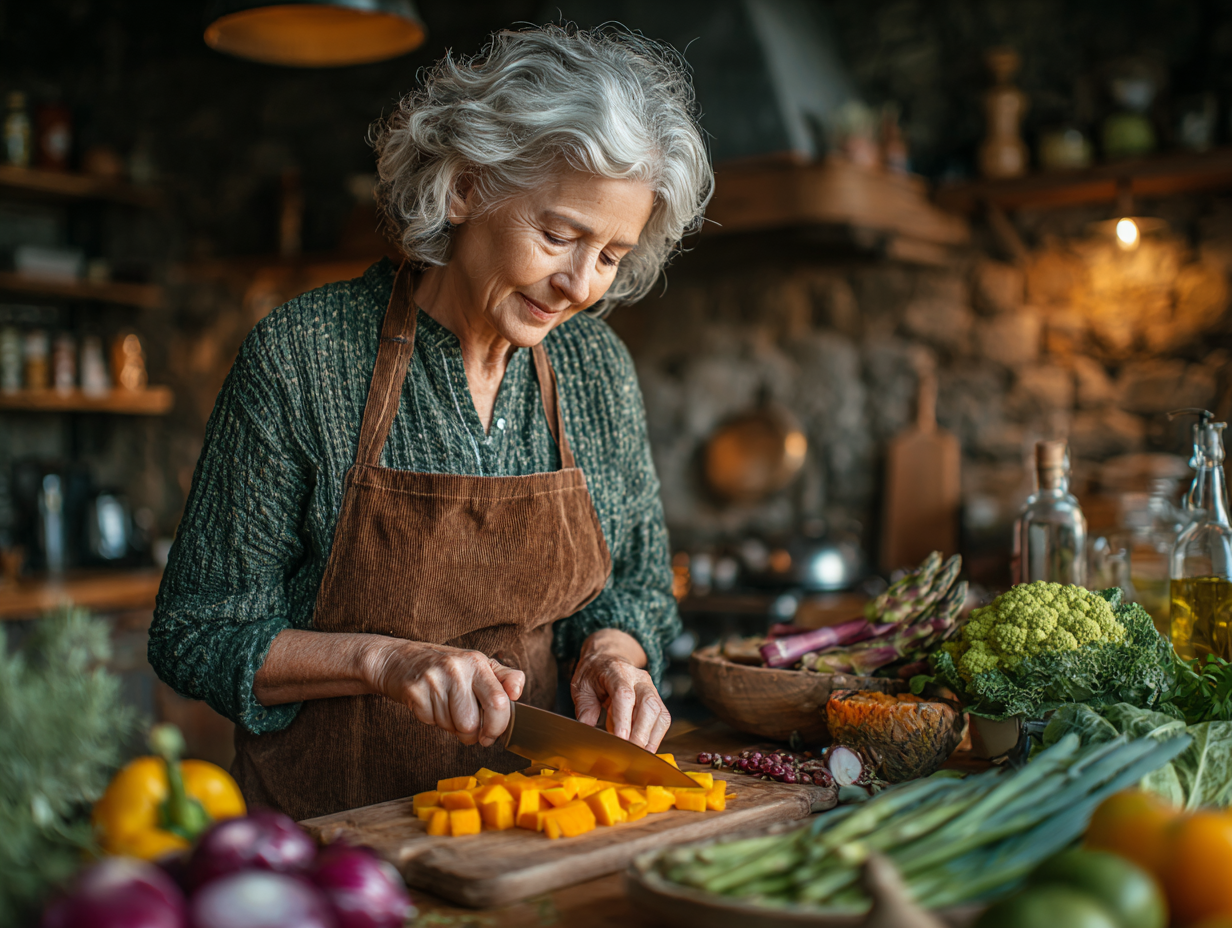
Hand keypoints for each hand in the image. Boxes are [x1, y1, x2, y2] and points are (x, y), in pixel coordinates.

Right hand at [363, 640, 524, 746]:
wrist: (399, 658)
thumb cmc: (445, 666)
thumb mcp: (477, 665)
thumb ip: (504, 677)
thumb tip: (517, 692)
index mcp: (478, 663)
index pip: (499, 703)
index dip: (497, 727)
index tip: (490, 735)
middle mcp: (458, 669)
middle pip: (473, 723)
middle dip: (471, 735)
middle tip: (466, 728)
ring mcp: (435, 679)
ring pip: (453, 727)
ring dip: (451, 727)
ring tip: (445, 708)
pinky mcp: (414, 691)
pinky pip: (431, 722)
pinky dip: (432, 720)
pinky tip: (430, 704)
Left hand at [571, 629, 670, 750]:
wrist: (609, 658)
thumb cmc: (594, 673)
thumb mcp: (581, 685)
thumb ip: (584, 706)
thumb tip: (587, 728)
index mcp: (617, 671)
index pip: (624, 694)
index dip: (623, 718)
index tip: (619, 739)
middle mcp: (640, 679)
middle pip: (648, 705)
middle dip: (640, 733)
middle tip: (628, 753)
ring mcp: (651, 689)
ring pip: (660, 714)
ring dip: (650, 738)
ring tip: (636, 755)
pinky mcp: (657, 701)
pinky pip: (662, 721)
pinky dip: (654, 738)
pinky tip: (642, 749)